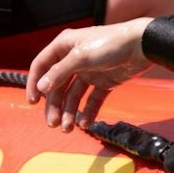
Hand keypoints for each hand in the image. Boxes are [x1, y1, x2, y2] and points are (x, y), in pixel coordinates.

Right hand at [26, 19, 154, 129]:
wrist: (142, 46)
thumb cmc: (110, 44)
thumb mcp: (81, 56)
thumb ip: (59, 73)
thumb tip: (40, 88)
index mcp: (64, 46)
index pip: (41, 65)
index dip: (34, 83)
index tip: (32, 102)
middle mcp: (74, 58)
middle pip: (57, 85)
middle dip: (54, 105)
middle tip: (53, 124)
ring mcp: (89, 70)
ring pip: (74, 95)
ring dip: (69, 112)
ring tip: (68, 128)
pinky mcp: (104, 80)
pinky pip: (92, 99)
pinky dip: (88, 111)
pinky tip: (86, 123)